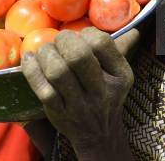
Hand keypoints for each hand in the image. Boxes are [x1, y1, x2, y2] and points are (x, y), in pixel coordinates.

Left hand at [22, 27, 138, 159]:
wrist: (98, 135)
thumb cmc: (106, 95)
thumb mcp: (119, 75)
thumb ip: (121, 49)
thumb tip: (134, 29)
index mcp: (120, 76)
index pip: (102, 43)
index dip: (87, 33)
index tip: (80, 37)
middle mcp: (102, 91)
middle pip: (78, 56)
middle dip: (63, 40)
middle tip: (59, 41)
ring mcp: (80, 105)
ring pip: (58, 71)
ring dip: (46, 53)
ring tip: (45, 51)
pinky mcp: (59, 113)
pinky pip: (42, 88)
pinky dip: (32, 70)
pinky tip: (30, 60)